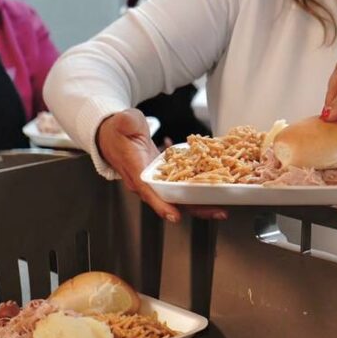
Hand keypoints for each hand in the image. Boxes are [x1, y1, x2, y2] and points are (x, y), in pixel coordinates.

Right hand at [95, 109, 226, 222]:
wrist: (114, 135)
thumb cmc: (119, 131)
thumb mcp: (123, 122)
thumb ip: (126, 123)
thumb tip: (127, 122)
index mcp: (135, 171)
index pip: (149, 191)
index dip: (162, 204)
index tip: (175, 215)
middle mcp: (146, 183)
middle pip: (171, 201)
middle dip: (194, 208)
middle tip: (217, 212)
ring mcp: (157, 182)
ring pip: (180, 198)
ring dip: (201, 204)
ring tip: (222, 208)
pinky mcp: (165, 179)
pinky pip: (183, 189)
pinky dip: (199, 191)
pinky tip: (217, 192)